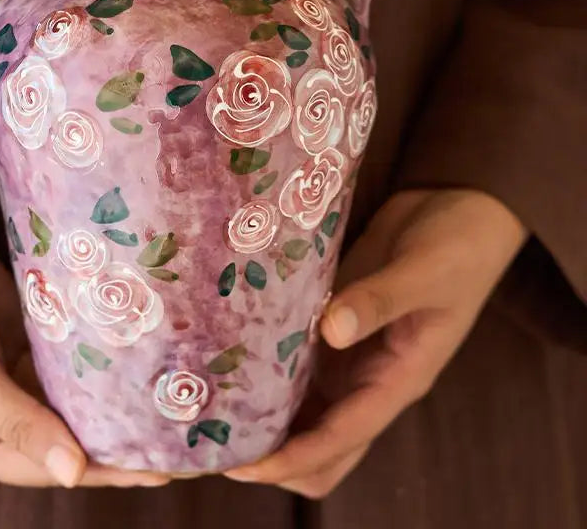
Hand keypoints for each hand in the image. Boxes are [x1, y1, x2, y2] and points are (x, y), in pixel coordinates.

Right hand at [0, 235, 169, 487]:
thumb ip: (20, 423)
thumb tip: (74, 473)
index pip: (52, 466)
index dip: (105, 469)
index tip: (157, 471)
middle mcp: (4, 419)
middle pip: (70, 437)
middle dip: (117, 439)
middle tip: (176, 439)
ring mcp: (20, 379)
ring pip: (76, 400)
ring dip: (113, 400)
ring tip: (167, 406)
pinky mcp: (33, 343)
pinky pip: (72, 361)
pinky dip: (99, 364)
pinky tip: (138, 363)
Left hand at [224, 189, 526, 496]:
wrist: (457, 207)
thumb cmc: (459, 246)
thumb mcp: (427, 272)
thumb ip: (382, 300)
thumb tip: (332, 331)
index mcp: (399, 378)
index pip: (342, 437)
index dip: (294, 457)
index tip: (244, 466)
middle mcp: (370, 376)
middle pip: (321, 441)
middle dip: (275, 453)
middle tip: (217, 440)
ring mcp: (350, 350)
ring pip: (305, 404)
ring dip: (268, 413)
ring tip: (214, 408)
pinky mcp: (333, 319)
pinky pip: (298, 358)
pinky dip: (269, 368)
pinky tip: (234, 357)